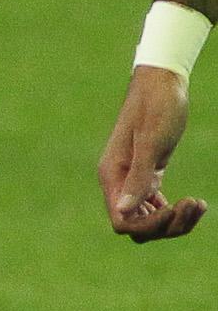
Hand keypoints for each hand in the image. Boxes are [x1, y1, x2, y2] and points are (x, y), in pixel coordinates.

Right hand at [100, 66, 204, 240]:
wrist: (162, 84)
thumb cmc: (157, 108)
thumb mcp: (151, 144)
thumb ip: (136, 178)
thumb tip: (124, 213)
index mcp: (113, 176)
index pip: (123, 221)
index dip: (149, 225)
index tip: (174, 209)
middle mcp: (118, 182)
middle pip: (137, 226)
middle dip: (167, 225)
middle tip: (194, 203)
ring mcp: (131, 179)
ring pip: (148, 219)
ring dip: (175, 220)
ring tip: (199, 204)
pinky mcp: (147, 173)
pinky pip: (155, 206)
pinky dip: (174, 210)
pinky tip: (194, 202)